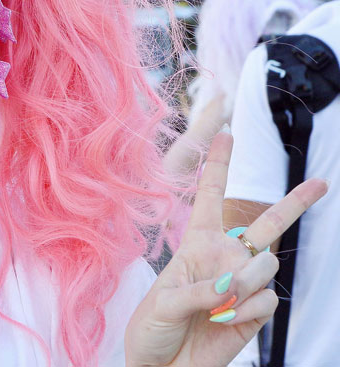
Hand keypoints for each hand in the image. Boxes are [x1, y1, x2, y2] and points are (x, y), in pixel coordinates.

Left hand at [125, 131, 327, 366]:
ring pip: (265, 265)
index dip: (218, 164)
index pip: (209, 196)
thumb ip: (199, 289)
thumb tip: (234, 281)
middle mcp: (225, 256)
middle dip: (295, 202)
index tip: (226, 133)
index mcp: (196, 241)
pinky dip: (247, 311)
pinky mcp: (256, 312)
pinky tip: (227, 321)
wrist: (163, 366)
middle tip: (322, 182)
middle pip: (266, 223)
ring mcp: (244, 283)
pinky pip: (267, 300)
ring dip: (243, 284)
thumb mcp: (164, 301)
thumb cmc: (153, 325)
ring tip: (218, 304)